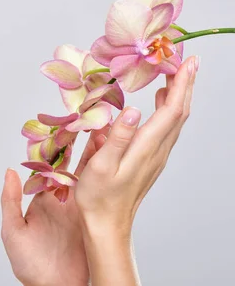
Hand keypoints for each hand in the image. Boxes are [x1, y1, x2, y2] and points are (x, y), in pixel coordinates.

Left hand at [0, 128, 107, 285]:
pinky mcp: (93, 217)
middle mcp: (62, 199)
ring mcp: (80, 207)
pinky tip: (113, 157)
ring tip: (105, 130)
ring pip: (89, 176)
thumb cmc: (27, 263)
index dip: (54, 148)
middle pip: (72, 166)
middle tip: (89, 119)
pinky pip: (99, 194)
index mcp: (41, 198)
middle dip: (80, 145)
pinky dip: (105, 176)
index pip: (48, 167)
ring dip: (96, 155)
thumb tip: (9, 171)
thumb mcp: (12, 230)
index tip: (60, 127)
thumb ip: (11, 201)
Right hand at [74, 55, 197, 231]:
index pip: (172, 110)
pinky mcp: (151, 163)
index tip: (187, 60)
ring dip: (178, 97)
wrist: (107, 225)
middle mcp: (157, 151)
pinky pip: (167, 131)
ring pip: (175, 122)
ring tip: (174, 76)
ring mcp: (156, 158)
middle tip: (184, 60)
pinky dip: (169, 111)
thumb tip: (133, 110)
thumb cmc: (98, 198)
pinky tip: (160, 105)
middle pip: (179, 113)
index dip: (181, 83)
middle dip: (185, 84)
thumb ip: (117, 137)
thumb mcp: (101, 166)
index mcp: (146, 148)